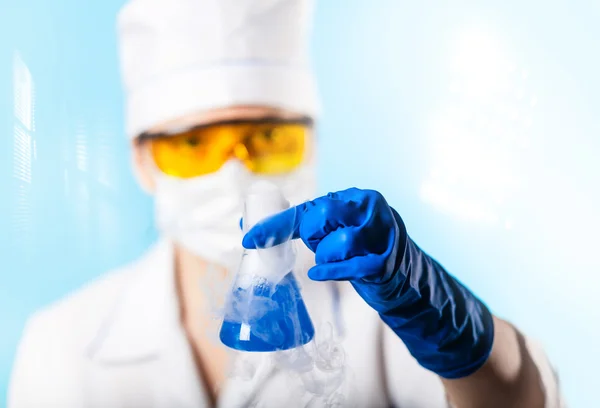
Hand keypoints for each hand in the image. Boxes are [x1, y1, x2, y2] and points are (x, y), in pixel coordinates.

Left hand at [243, 188, 493, 378]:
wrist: (405, 279)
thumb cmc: (361, 252)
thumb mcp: (332, 233)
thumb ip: (300, 228)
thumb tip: (248, 231)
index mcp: (352, 197)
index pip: (306, 208)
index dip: (275, 224)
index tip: (247, 238)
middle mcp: (368, 207)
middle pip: (320, 217)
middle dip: (311, 235)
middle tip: (318, 246)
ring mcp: (380, 232)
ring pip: (335, 242)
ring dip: (327, 256)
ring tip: (335, 261)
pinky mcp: (385, 259)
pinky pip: (351, 266)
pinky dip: (332, 271)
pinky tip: (320, 273)